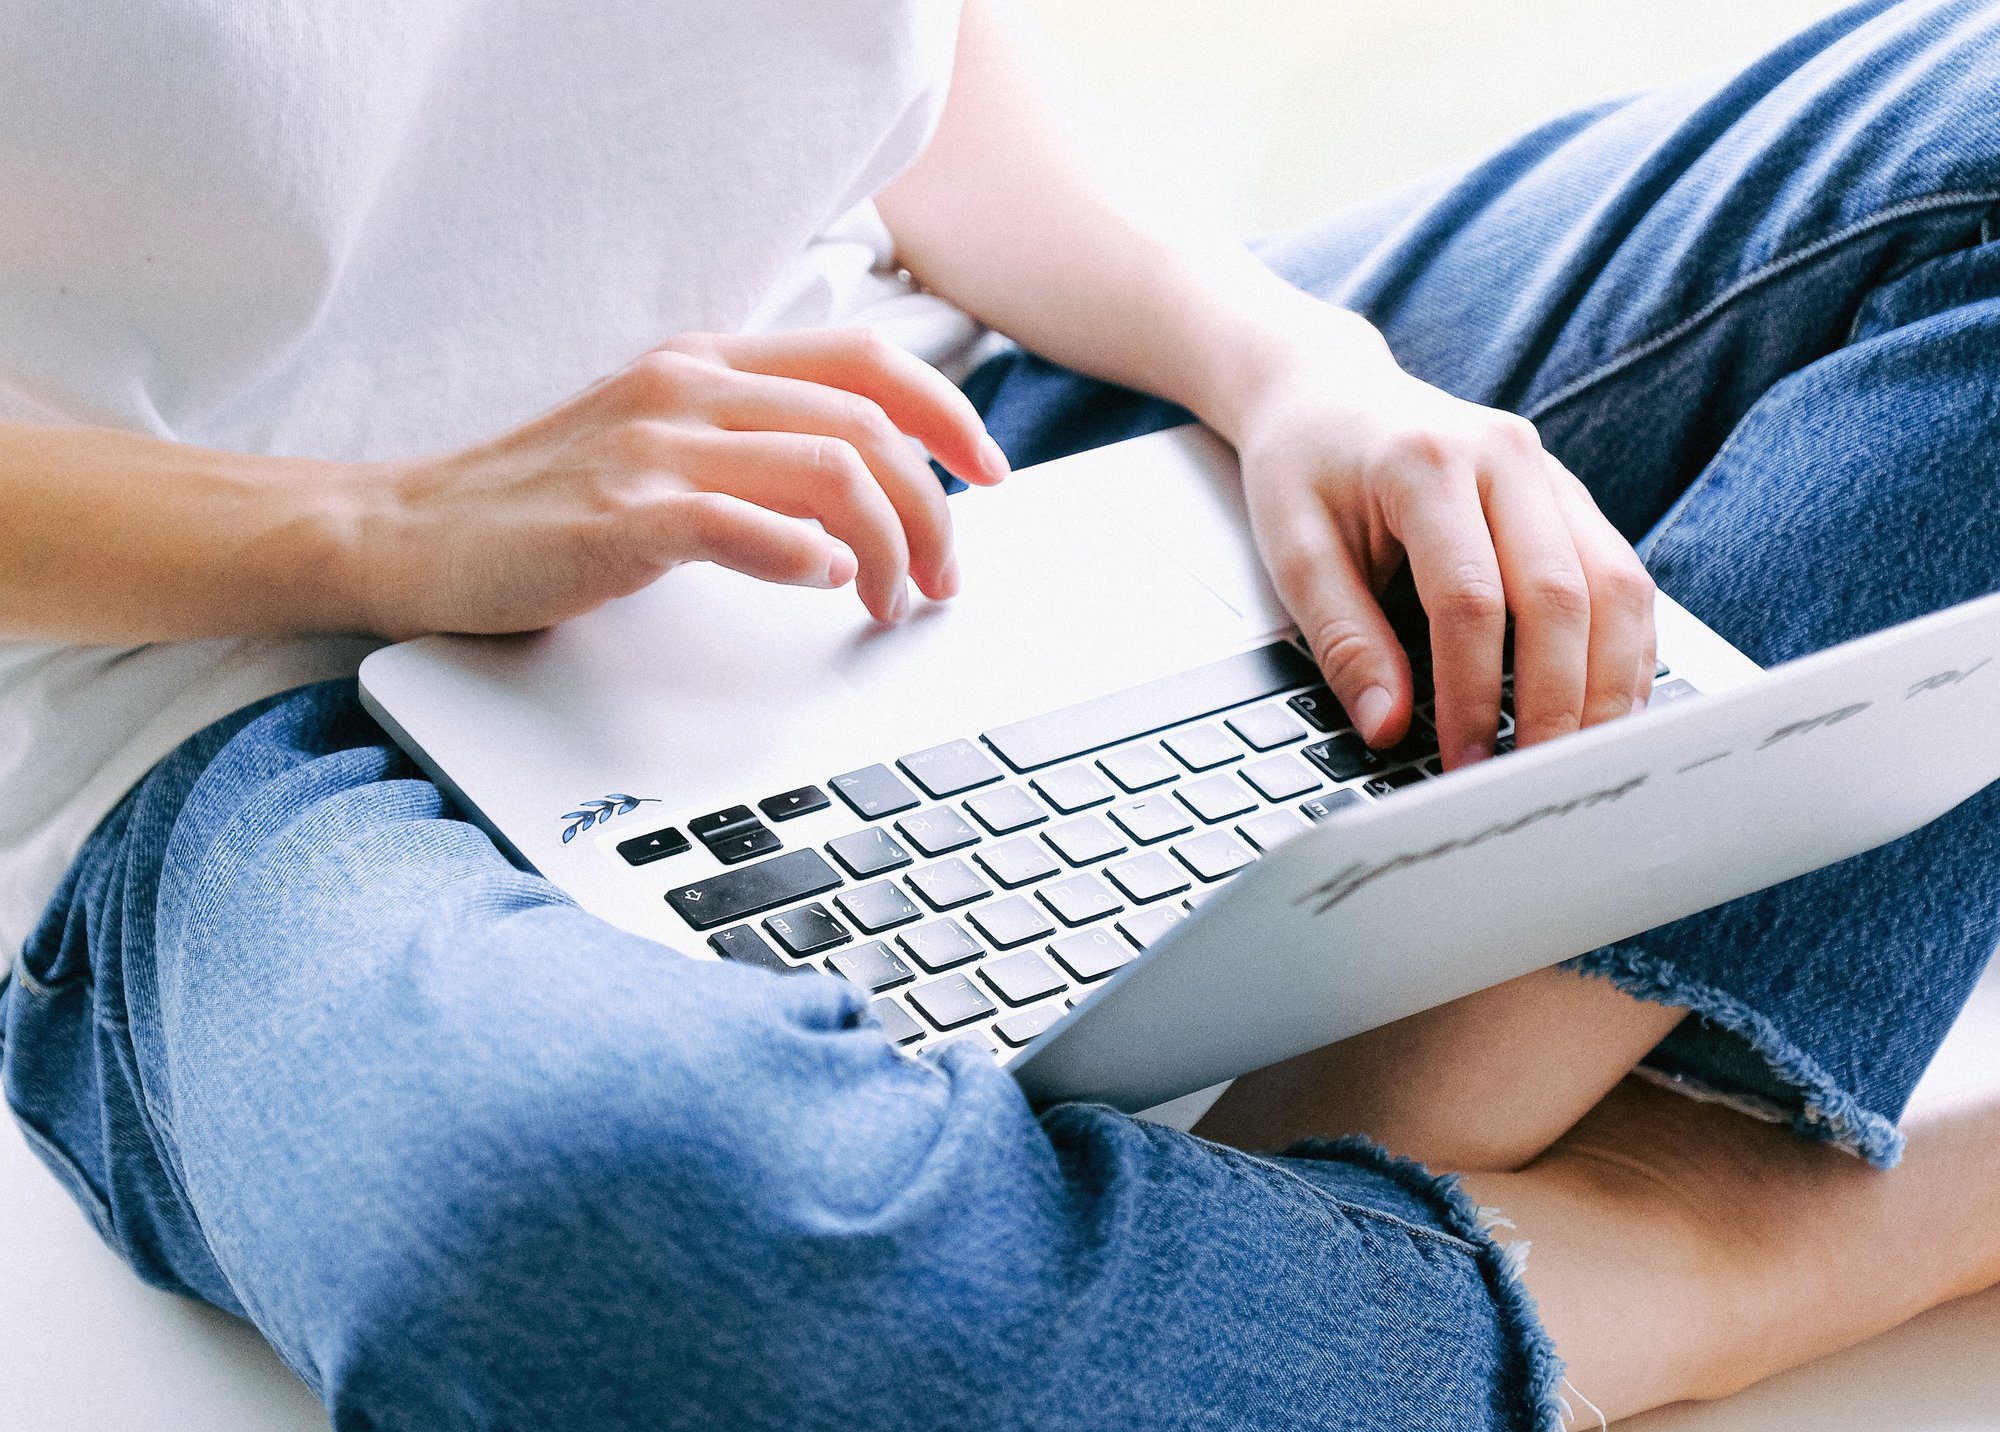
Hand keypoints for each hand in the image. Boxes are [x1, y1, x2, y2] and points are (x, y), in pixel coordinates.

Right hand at [351, 330, 1009, 637]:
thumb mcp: (659, 444)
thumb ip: (749, 443)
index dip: (948, 412)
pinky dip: (804, 556)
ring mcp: (650, 448)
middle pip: (867, 424)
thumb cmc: (541, 502)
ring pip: (827, 472)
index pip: (866, 361)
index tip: (990, 471)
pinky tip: (831, 584)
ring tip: (893, 603)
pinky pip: (739, 525)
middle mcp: (686, 388)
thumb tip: (862, 483)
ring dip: (888, 547)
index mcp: (705, 363)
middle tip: (946, 576)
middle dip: (934, 508)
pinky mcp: (618, 516)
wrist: (408, 532)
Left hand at [1229, 315, 1655, 768]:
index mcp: (1428, 461)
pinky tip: (1604, 705)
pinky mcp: (1569, 496)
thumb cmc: (1305, 466)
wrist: (1327, 391)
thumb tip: (1388, 725)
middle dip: (1556, 700)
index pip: (1471, 598)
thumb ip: (1343, 639)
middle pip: (1563, 595)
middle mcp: (1506, 456)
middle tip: (1533, 777)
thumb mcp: (1294, 549)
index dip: (1473, 692)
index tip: (1461, 762)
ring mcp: (1549, 472)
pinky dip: (1622, 648)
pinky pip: (1621, 575)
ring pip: (1615, 584)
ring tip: (1581, 757)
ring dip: (1609, 682)